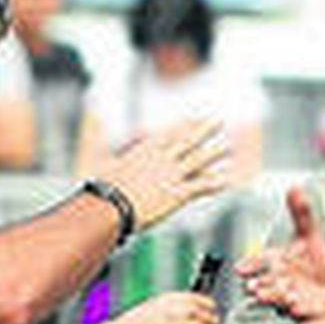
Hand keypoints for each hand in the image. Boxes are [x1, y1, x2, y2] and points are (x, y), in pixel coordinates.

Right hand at [98, 119, 230, 230]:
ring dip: (215, 152)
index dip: (185, 125)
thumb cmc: (103, 189)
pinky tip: (228, 179)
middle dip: (204, 129)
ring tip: (229, 146)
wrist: (111, 206)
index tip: (196, 117)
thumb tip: (95, 134)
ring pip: (199, 159)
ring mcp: (172, 174)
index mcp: (146, 149)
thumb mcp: (103, 164)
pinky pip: (202, 186)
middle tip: (218, 121)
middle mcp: (163, 158)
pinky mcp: (178, 193)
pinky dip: (216, 182)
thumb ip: (104, 148)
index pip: (170, 133)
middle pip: (188, 139)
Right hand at [236, 188, 324, 320]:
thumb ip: (302, 214)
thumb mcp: (310, 236)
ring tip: (279, 294)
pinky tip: (296, 306)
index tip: (240, 268)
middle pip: (266, 283)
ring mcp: (291, 299)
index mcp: (278, 263)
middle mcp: (280, 282)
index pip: (260, 261)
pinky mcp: (306, 312)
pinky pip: (301, 313)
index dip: (250, 265)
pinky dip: (297, 310)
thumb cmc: (312, 268)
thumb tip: (295, 188)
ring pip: (279, 299)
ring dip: (276, 297)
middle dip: (261, 284)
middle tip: (255, 286)